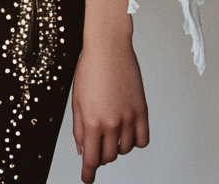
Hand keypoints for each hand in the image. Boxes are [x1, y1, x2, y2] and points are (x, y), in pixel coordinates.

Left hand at [71, 0, 148, 182]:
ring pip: (124, 149)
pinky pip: (142, 140)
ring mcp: (129, 118)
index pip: (90, 157)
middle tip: (96, 144)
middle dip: (99, 154)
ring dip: (116, 146)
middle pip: (107, 156)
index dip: (88, 171)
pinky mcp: (142, 112)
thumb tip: (82, 149)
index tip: (86, 178)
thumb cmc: (88, 69)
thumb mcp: (76, 99)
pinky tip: (126, 131)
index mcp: (91, 120)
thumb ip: (78, 127)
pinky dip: (134, 141)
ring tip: (109, 129)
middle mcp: (111, 123)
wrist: (108, 48)